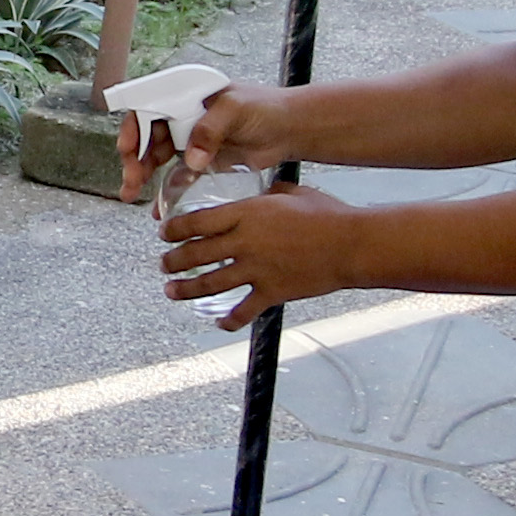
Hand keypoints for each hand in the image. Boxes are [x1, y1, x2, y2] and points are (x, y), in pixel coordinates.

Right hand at [121, 84, 288, 205]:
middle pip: (147, 135)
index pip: (148, 106)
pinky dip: (166, 189)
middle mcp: (183, 115)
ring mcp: (191, 138)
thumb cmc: (266, 108)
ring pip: (156, 156)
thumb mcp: (235, 110)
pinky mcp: (201, 159)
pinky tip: (157, 205)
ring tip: (133, 194)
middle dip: (135, 158)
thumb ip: (210, 130)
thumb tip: (190, 159)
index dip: (133, 127)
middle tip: (131, 181)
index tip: (128, 148)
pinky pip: (177, 174)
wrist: (290, 130)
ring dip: (143, 174)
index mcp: (186, 95)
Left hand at [161, 188, 359, 327]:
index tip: (165, 233)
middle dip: (173, 261)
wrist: (351, 244)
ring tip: (172, 291)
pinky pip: (243, 311)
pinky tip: (219, 323)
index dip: (174, 229)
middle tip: (164, 264)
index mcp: (247, 214)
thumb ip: (269, 195)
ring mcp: (256, 270)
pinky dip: (229, 321)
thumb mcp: (292, 193)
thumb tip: (262, 194)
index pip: (197, 222)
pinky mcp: (271, 292)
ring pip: (209, 283)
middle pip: (195, 254)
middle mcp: (245, 243)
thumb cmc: (328, 215)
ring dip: (186, 289)